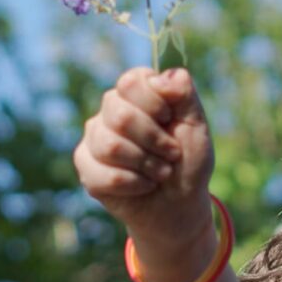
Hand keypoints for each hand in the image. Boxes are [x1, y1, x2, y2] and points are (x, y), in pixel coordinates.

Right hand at [73, 67, 214, 251]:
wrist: (179, 204)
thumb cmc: (187, 162)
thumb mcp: (196, 125)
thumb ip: (184, 94)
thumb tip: (164, 77)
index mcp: (136, 94)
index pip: (130, 82)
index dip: (154, 102)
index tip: (170, 119)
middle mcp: (111, 111)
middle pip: (119, 114)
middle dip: (152, 140)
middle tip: (171, 154)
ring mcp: (95, 138)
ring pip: (109, 145)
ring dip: (144, 164)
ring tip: (159, 173)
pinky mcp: (86, 167)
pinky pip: (101, 173)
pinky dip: (132, 183)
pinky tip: (143, 186)